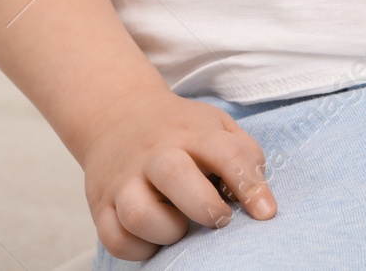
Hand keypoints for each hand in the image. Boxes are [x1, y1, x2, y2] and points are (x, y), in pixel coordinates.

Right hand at [77, 88, 274, 261]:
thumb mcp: (217, 126)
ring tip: (182, 227)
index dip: (251, 186)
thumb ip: (244, 154)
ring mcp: (123, 180)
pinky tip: (156, 239)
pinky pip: (115, 239)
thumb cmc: (179, 131)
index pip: (227, 154)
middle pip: (175, 176)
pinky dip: (139, 249)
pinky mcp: (100, 205)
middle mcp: (154, 154)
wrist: (117, 117)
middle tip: (220, 219)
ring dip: (168, 231)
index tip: (265, 213)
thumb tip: (259, 197)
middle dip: (205, 206)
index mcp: (191, 132)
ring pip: (139, 214)